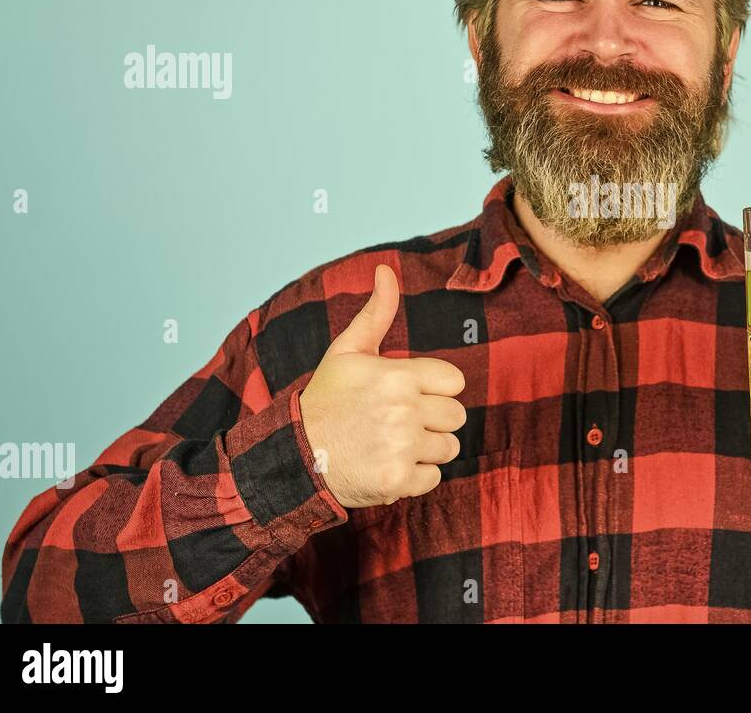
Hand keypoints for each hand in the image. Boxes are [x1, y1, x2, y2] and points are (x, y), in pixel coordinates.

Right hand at [298, 264, 466, 508]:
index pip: (454, 382)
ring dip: (426, 449)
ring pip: (448, 447)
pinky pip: (434, 477)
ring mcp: (402, 447)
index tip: (411, 394)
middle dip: (433, 420)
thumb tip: (386, 270)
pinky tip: (388, 465)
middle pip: (456, 416)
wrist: (294, 454)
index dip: (435, 389)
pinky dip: (415, 477)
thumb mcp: (348, 350)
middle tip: (399, 422)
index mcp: (398, 375)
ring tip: (393, 444)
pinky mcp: (398, 480)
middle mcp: (404, 410)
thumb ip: (377, 312)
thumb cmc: (326, 399)